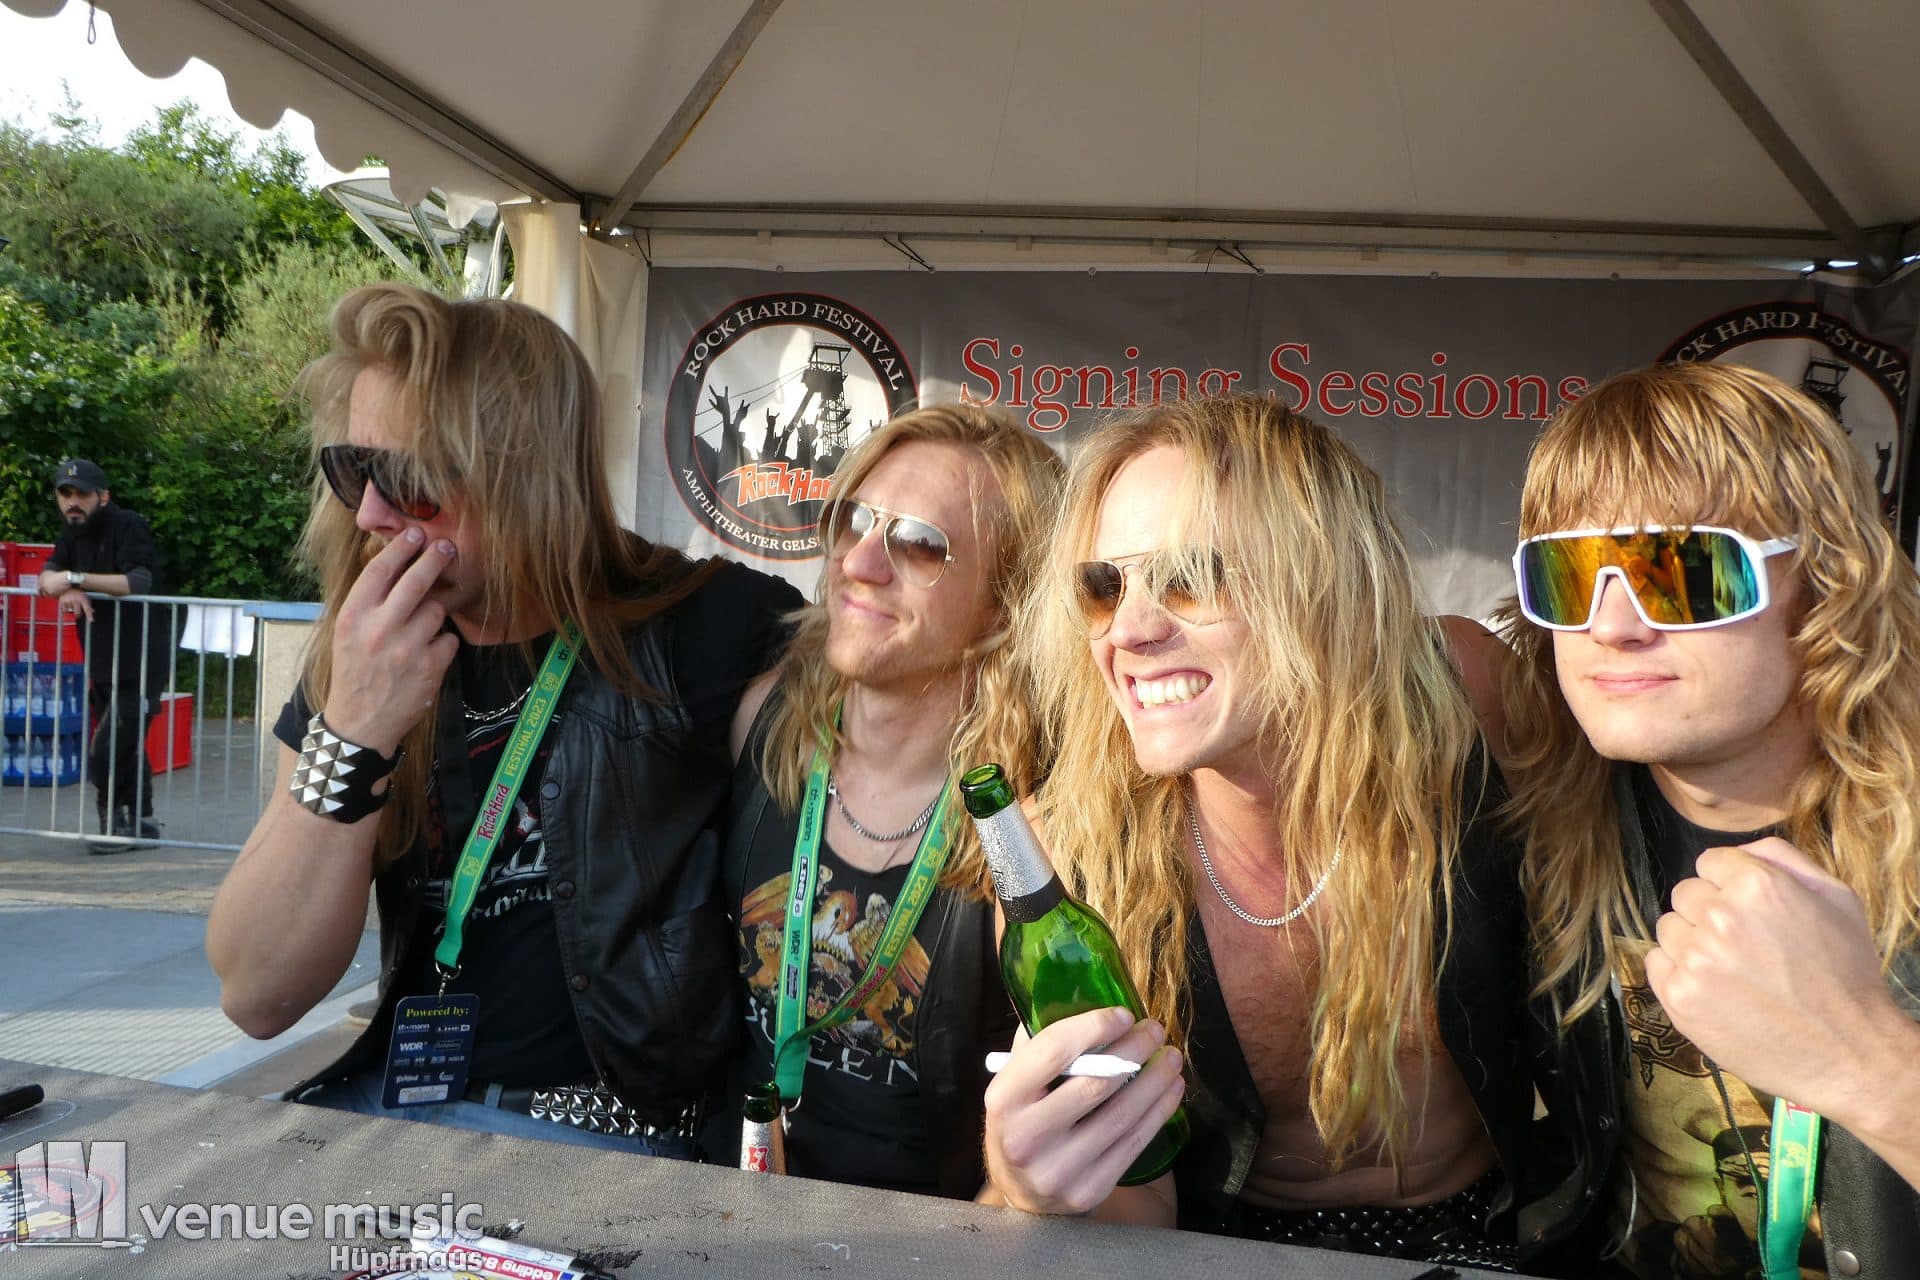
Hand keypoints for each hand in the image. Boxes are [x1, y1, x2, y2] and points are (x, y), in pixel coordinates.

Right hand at [58, 588, 93, 622]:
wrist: (69, 586)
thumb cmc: (78, 593)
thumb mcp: (85, 598)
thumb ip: (88, 605)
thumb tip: (93, 611)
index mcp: (83, 599)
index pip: (87, 609)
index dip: (89, 615)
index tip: (91, 621)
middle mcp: (76, 600)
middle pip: (77, 612)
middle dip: (78, 615)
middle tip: (78, 615)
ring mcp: (69, 600)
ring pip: (70, 611)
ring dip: (71, 610)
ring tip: (71, 604)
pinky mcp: (62, 601)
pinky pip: (64, 610)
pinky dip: (66, 609)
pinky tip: (67, 605)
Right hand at [321, 528, 460, 753]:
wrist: (360, 722)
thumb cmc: (355, 671)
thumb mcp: (348, 632)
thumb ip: (369, 602)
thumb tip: (396, 562)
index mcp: (353, 616)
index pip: (379, 570)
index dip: (401, 547)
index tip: (416, 533)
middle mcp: (378, 629)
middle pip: (416, 581)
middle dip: (434, 559)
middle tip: (447, 547)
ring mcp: (406, 648)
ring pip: (436, 610)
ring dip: (434, 615)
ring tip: (419, 632)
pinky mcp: (430, 667)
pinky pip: (448, 638)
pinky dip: (442, 643)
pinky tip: (427, 656)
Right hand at [982, 1006, 1185, 1215]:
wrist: (1022, 1195)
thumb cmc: (1022, 1122)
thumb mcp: (1014, 1085)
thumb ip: (1037, 1047)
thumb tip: (1078, 999)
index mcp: (1003, 1099)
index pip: (1053, 1052)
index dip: (1094, 1027)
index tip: (1124, 1014)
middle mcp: (1026, 1137)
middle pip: (1095, 1083)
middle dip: (1134, 1050)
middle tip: (1155, 1030)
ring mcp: (1059, 1168)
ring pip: (1121, 1115)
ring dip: (1155, 1080)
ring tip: (1171, 1057)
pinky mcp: (1090, 1189)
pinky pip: (1133, 1143)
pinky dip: (1158, 1112)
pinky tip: (1171, 1089)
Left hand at [1647, 836, 1909, 1118]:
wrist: (1848, 1053)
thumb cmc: (1847, 973)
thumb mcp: (1836, 898)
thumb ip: (1781, 858)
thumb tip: (1737, 850)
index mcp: (1756, 884)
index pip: (1709, 863)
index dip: (1730, 885)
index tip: (1750, 912)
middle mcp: (1718, 916)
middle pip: (1685, 893)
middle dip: (1710, 911)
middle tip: (1745, 944)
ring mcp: (1694, 959)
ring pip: (1669, 928)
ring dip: (1692, 941)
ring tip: (1733, 969)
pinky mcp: (1679, 997)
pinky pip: (1657, 964)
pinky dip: (1678, 973)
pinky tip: (1715, 989)